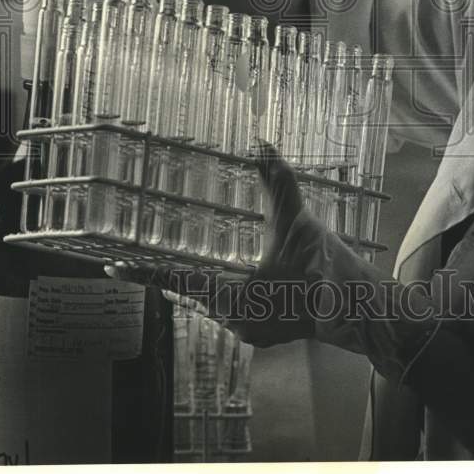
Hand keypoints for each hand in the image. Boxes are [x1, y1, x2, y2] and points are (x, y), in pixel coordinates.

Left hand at [106, 143, 319, 345]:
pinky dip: (221, 295)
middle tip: (138, 260)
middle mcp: (235, 320)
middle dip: (169, 275)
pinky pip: (231, 312)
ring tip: (175, 267)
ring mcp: (250, 331)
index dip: (144, 272)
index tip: (113, 266)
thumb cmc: (324, 267)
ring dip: (198, 285)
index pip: (178, 281)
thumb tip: (261, 141)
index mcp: (233, 296)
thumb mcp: (296, 219)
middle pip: (191, 294)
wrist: (360, 310)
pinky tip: (223, 281)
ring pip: (211, 305)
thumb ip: (275, 179)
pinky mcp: (265, 332)